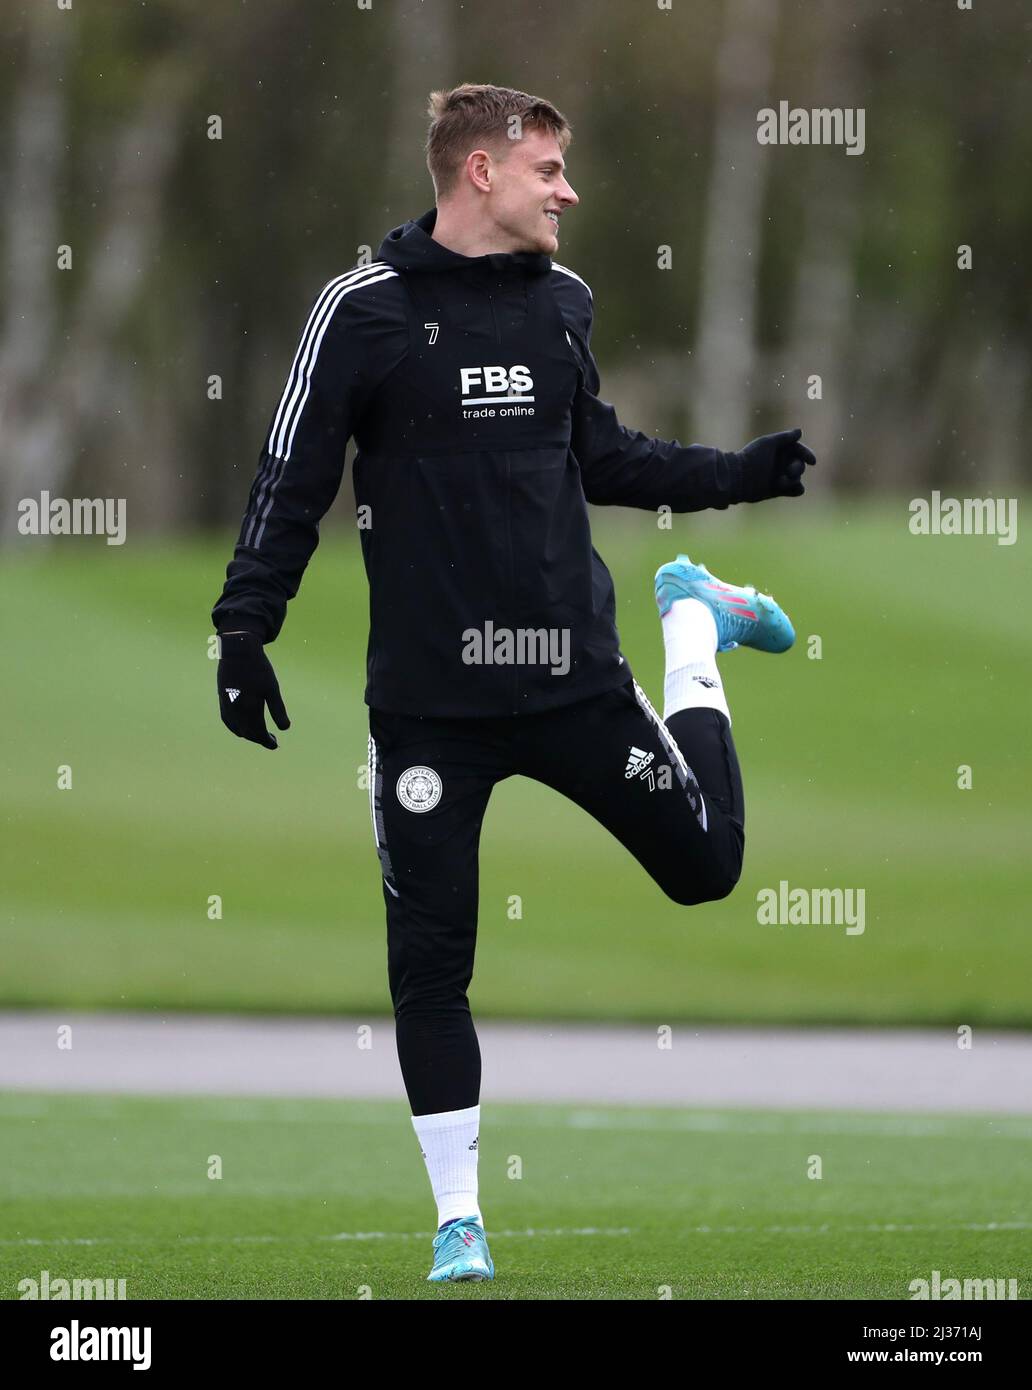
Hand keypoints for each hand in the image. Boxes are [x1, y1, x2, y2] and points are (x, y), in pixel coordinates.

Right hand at [216, 631, 289, 749]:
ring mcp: (226, 706)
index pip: (258, 733)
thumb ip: (278, 710)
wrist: (237, 651)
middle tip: (272, 740)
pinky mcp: (222, 700)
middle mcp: (235, 711)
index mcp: (249, 710)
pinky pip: (228, 721)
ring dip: (249, 734)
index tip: (275, 745)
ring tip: (260, 734)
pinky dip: (236, 728)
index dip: (267, 741)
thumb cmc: (258, 669)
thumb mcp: (272, 689)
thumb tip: (285, 728)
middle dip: (259, 739)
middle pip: (248, 733)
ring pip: (237, 728)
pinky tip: (243, 727)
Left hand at [734, 427, 815, 501]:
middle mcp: (780, 463)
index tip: (812, 461)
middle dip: (797, 468)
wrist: (737, 478)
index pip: (798, 450)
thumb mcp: (768, 444)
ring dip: (794, 480)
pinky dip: (796, 489)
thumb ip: (784, 438)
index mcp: (778, 450)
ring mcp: (779, 476)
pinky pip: (796, 490)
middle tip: (789, 471)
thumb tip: (800, 432)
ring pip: (797, 478)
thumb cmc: (751, 458)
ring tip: (781, 482)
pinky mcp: (778, 490)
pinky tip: (791, 488)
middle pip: (800, 464)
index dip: (806, 454)